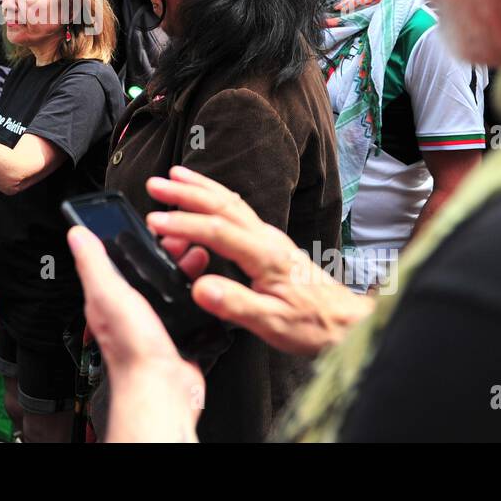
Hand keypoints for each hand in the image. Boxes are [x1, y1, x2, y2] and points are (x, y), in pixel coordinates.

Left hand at [67, 226, 202, 441]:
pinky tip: (204, 284)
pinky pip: (187, 305)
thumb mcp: (109, 295)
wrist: (164, 387)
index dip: (129, 239)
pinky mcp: (177, 332)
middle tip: (181, 242)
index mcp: (108, 297)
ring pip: (169, 285)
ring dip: (184, 269)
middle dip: (166, 251)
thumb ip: (94, 265)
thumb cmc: (133, 350)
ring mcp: (155, 321)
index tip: (148, 225)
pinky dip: (197, 292)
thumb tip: (76, 234)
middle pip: (147, 269)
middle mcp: (129, 308)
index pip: (114, 259)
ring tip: (197, 258)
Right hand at [144, 166, 372, 357]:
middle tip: (155, 184)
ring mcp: (270, 237)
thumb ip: (236, 305)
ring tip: (173, 175)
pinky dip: (216, 196)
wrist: (345, 321)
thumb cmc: (313, 325)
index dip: (185, 224)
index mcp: (265, 256)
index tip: (155, 222)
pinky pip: (238, 210)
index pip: (217, 231)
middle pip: (222, 205)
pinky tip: (206, 193)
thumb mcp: (273, 325)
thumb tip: (201, 288)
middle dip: (186, 193)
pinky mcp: (270, 242)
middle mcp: (267, 239)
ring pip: (231, 202)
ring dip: (200, 188)